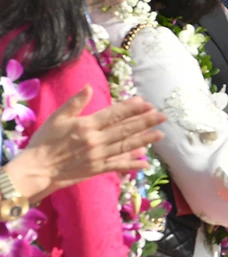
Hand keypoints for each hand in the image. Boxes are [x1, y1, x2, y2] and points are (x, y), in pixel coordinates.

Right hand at [6, 86, 164, 201]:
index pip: (114, 114)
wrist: (36, 169)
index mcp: (86, 125)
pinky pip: (118, 165)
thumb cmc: (44, 141)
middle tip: (162, 116)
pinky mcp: (97, 169)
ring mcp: (98, 156)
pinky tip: (145, 162)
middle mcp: (95, 140)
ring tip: (160, 134)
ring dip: (144, 140)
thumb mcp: (57, 117)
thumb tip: (88, 87)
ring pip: (125, 146)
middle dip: (145, 122)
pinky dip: (132, 164)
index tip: (146, 103)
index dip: (131, 109)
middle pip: (125, 129)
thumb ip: (75, 103)